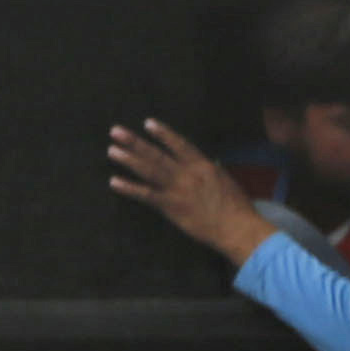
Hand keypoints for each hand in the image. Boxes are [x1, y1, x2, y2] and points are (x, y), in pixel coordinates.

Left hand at [107, 117, 276, 264]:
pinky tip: (114, 182)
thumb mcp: (224, 181)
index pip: (180, 144)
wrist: (237, 227)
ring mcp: (178, 189)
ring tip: (112, 150)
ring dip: (129, 160)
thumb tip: (207, 163)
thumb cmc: (235, 207)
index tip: (148, 123)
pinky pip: (146, 195)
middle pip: (157, 154)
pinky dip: (129, 188)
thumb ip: (210, 171)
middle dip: (135, 142)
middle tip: (116, 131)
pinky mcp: (171, 206)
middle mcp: (188, 173)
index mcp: (203, 166)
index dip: (163, 133)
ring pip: (149, 170)